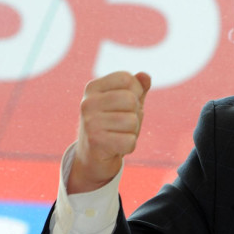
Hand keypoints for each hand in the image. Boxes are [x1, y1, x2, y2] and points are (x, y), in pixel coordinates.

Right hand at [67, 71, 150, 193]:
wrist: (93, 157)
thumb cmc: (113, 125)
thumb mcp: (125, 104)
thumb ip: (138, 88)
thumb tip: (145, 76)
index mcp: (93, 88)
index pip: (127, 79)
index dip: (136, 91)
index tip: (126, 105)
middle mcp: (88, 102)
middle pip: (130, 100)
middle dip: (135, 114)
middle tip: (123, 123)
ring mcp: (89, 122)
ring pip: (132, 121)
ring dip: (133, 131)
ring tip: (119, 134)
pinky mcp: (95, 141)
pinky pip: (130, 141)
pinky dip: (129, 146)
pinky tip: (116, 147)